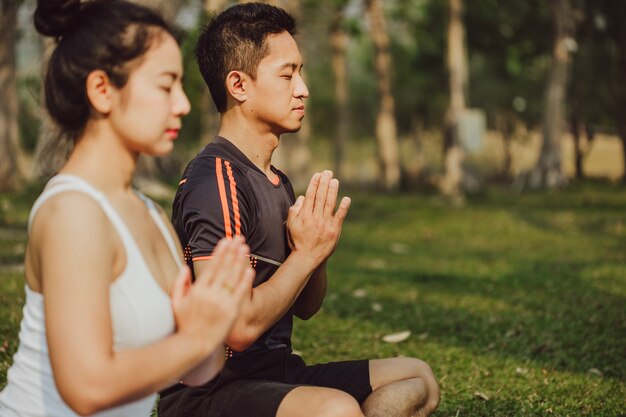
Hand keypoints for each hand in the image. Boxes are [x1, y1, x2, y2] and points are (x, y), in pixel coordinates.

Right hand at [170, 237, 253, 354]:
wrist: (194, 345)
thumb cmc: (185, 324)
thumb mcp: (176, 303)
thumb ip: (179, 284)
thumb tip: (185, 267)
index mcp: (198, 290)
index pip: (212, 266)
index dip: (220, 252)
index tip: (226, 240)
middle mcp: (211, 294)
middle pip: (224, 268)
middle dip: (232, 251)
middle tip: (239, 238)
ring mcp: (222, 303)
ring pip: (233, 277)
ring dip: (240, 260)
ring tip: (245, 248)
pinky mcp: (232, 312)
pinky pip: (241, 293)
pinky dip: (245, 280)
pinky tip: (251, 268)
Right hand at [286, 170, 350, 266]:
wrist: (307, 257)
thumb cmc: (297, 240)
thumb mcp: (290, 225)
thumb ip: (295, 210)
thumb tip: (302, 197)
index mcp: (304, 215)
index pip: (310, 195)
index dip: (315, 184)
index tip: (318, 174)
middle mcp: (315, 218)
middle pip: (321, 197)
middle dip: (324, 183)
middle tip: (328, 172)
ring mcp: (326, 224)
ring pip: (330, 204)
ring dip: (333, 191)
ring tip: (335, 180)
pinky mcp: (334, 231)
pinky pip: (340, 216)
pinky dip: (343, 207)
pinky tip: (346, 198)